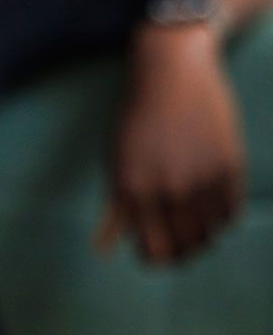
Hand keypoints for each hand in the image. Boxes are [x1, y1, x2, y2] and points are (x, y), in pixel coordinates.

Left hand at [100, 25, 246, 262]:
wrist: (172, 74)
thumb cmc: (136, 119)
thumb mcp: (116, 163)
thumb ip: (115, 209)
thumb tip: (104, 250)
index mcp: (134, 192)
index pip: (153, 252)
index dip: (155, 259)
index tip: (155, 254)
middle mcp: (170, 190)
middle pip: (184, 248)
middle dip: (180, 252)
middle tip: (178, 244)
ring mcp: (203, 179)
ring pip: (210, 234)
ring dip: (202, 237)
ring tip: (193, 224)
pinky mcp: (231, 166)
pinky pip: (231, 214)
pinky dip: (222, 218)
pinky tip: (210, 207)